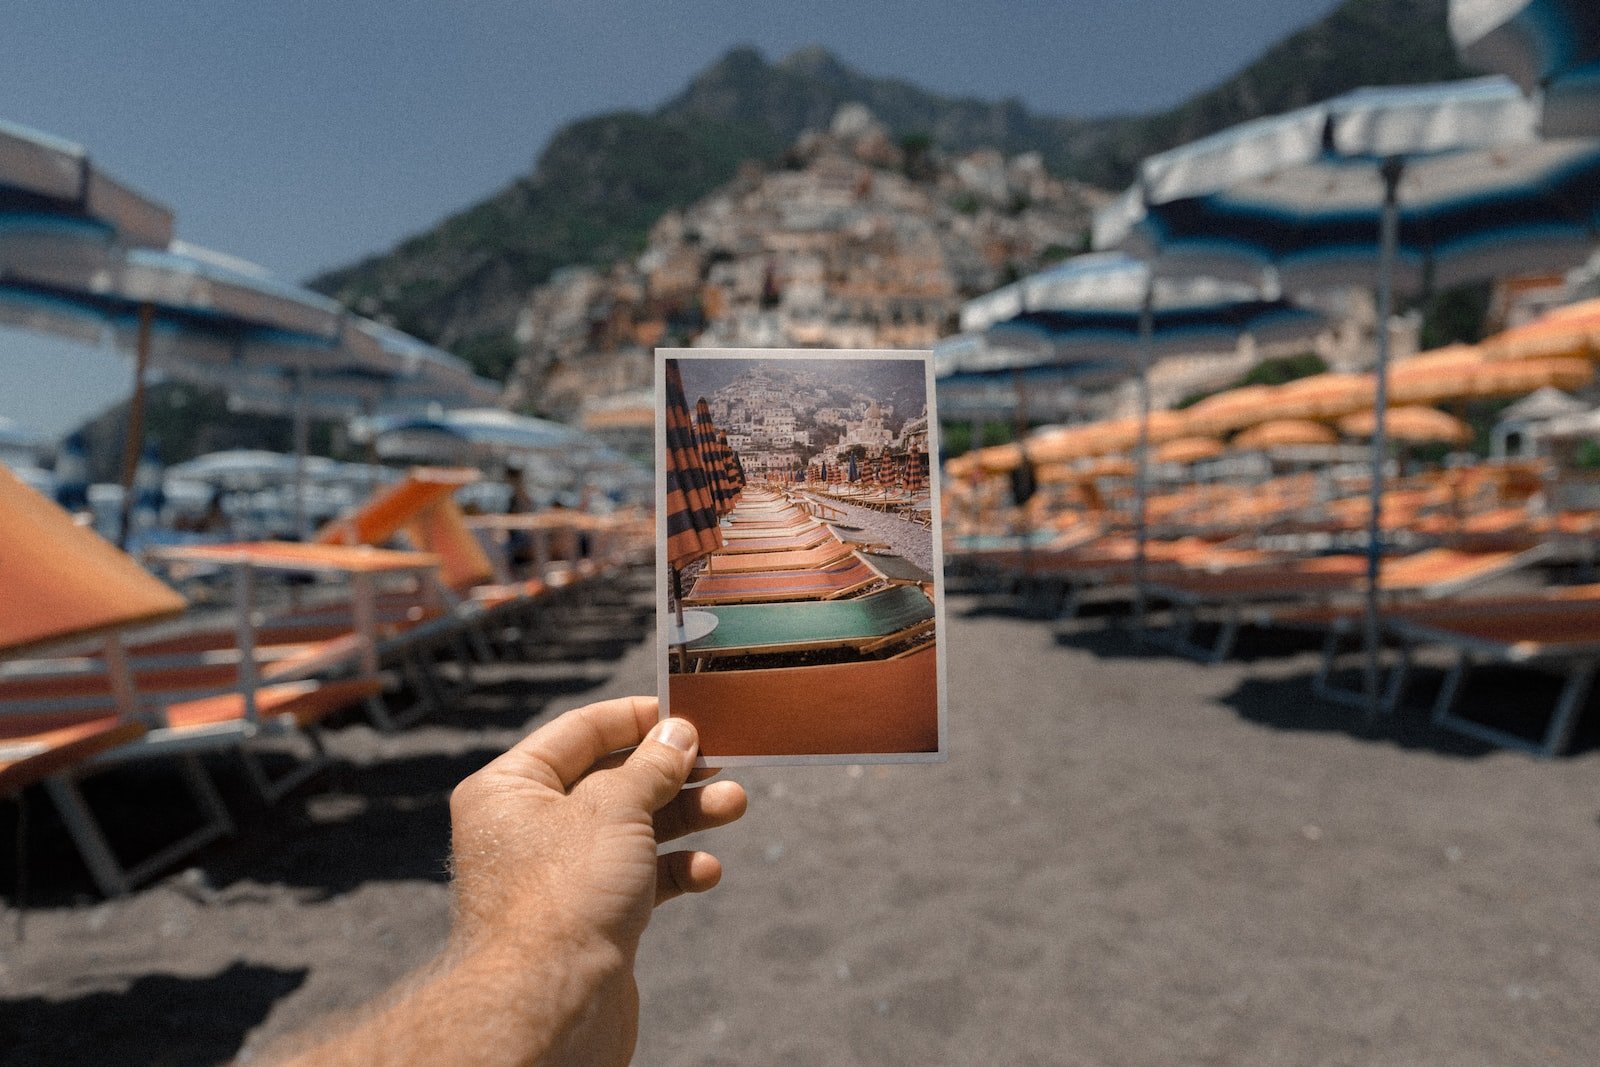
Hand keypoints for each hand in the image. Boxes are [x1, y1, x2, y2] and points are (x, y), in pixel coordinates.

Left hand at [446, 696, 746, 1063]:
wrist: (551, 1005)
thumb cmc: (564, 898)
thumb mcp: (616, 809)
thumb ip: (652, 766)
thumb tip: (678, 734)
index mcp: (511, 789)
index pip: (579, 732)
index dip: (635, 717)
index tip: (685, 712)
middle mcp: (528, 828)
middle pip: (612, 780)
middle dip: (673, 773)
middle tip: (723, 761)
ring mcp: (558, 875)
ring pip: (632, 829)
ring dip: (685, 816)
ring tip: (733, 804)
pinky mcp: (587, 916)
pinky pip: (637, 878)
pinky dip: (673, 869)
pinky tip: (705, 871)